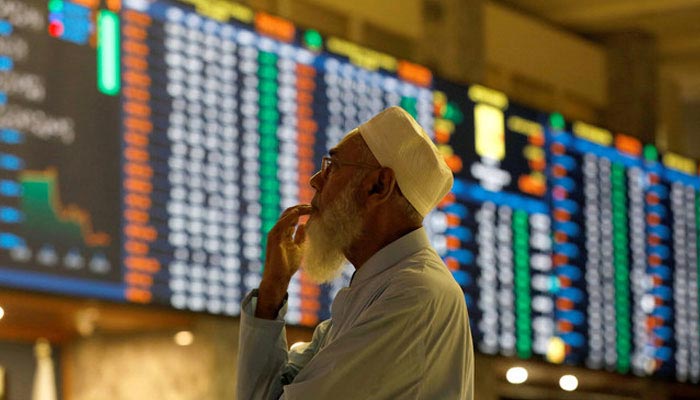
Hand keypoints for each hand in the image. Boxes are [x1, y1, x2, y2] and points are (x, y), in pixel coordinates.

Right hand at [256, 204, 311, 318]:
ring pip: (285, 216)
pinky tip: (297, 213)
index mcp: (284, 233)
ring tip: (309, 207)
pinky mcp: (273, 238)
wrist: (279, 277)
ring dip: (297, 210)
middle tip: (313, 205)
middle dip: (301, 208)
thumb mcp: (299, 248)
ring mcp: (275, 233)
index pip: (293, 217)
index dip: (303, 211)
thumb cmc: (287, 265)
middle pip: (289, 214)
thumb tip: (304, 224)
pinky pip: (281, 224)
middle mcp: (279, 231)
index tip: (314, 208)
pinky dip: (289, 217)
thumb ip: (300, 236)